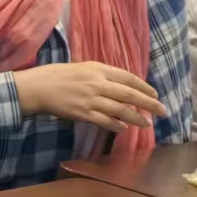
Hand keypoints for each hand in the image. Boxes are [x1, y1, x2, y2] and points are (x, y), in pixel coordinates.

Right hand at [14, 60, 165, 130]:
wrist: (34, 88)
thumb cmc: (54, 75)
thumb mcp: (79, 68)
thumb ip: (98, 75)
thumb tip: (117, 86)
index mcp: (97, 69)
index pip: (128, 78)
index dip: (144, 86)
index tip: (154, 94)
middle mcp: (96, 83)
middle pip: (129, 94)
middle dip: (148, 103)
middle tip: (162, 111)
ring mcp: (89, 99)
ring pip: (120, 109)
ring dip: (136, 117)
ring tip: (146, 123)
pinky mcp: (81, 113)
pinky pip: (104, 120)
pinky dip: (116, 125)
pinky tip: (123, 128)